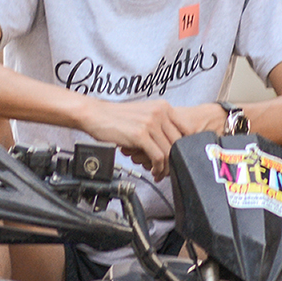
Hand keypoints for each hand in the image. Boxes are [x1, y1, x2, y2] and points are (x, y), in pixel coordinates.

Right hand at [78, 98, 203, 177]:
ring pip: (170, 151)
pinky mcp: (141, 135)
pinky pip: (158, 156)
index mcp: (163, 107)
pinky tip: (154, 171)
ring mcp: (151, 123)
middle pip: (179, 142)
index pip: (186, 129)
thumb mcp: (143, 114)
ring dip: (166, 167)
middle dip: (176, 160)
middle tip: (170, 170)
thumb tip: (171, 141)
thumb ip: (159, 123)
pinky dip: (158, 168)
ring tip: (160, 173)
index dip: (186, 147)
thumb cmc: (116, 117)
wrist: (96, 114)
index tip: (181, 157)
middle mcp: (160, 113)